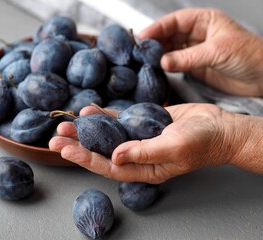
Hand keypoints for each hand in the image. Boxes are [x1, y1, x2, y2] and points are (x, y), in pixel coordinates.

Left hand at [49, 104, 262, 183]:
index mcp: (143, 169)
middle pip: (102, 152)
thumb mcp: (174, 148)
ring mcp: (138, 139)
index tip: (64, 149)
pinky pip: (119, 121)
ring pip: (107, 136)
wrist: (218, 127)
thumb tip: (114, 156)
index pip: (107, 166)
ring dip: (87, 130)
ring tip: (67, 123)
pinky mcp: (142, 124)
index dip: (84, 158)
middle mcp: (137, 156)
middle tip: (56, 137)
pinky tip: (89, 111)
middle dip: (79, 144)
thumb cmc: (202, 143)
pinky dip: (104, 116)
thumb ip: (143, 152)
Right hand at [139, 8, 262, 96]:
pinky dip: (166, 66)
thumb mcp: (217, 51)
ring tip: (146, 60)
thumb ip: (188, 57)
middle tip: (140, 50)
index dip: (158, 27)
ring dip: (158, 54)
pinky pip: (175, 64)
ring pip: (170, 49)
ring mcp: (194, 51)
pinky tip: (158, 69)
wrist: (262, 78)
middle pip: (170, 34)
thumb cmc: (250, 56)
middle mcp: (197, 34)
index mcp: (205, 21)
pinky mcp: (194, 67)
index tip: (143, 36)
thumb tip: (164, 62)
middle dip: (155, 41)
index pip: (175, 21)